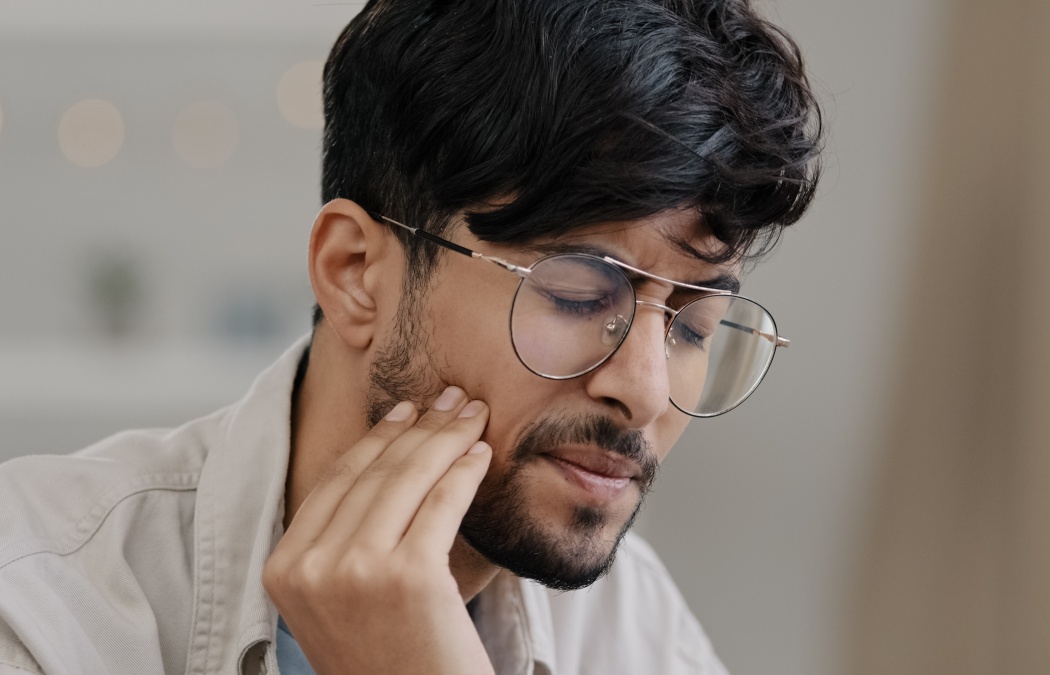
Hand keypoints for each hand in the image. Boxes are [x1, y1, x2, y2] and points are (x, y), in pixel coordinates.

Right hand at [262, 386, 495, 674]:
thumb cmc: (388, 659)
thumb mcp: (340, 600)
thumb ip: (341, 541)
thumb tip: (388, 456)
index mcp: (283, 569)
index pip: (336, 482)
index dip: (376, 438)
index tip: (406, 410)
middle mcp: (311, 568)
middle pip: (373, 474)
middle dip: (419, 427)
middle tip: (453, 398)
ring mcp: (356, 572)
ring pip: (407, 480)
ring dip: (447, 438)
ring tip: (474, 415)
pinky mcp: (410, 577)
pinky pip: (442, 503)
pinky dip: (465, 471)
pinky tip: (482, 454)